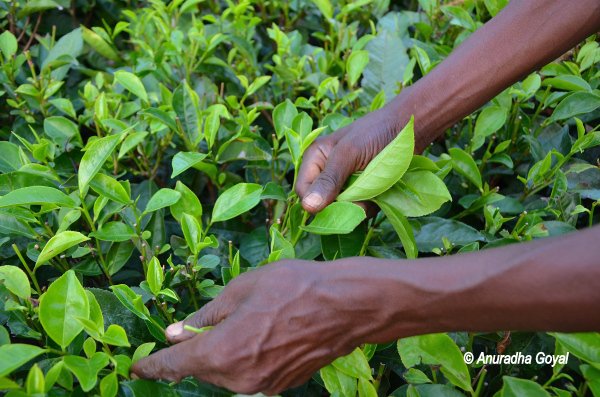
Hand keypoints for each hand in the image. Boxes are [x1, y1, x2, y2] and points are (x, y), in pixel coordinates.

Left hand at [131, 259, 364, 394]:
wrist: (346, 306)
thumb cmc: (293, 288)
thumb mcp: (243, 289)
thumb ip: (207, 314)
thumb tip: (178, 331)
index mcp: (222, 352)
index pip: (175, 365)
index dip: (152, 365)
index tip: (137, 367)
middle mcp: (238, 378)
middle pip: (203, 368)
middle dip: (197, 350)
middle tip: (207, 324)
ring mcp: (263, 385)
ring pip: (228, 372)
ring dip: (225, 353)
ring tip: (248, 323)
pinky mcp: (283, 385)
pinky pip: (251, 373)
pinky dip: (247, 357)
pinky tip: (266, 333)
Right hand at [296, 103, 410, 212]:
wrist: (409, 130)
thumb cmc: (376, 132)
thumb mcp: (349, 153)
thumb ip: (329, 179)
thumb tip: (308, 206)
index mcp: (316, 159)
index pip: (304, 191)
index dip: (316, 202)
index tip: (338, 202)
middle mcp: (327, 174)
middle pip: (323, 204)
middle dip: (343, 204)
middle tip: (363, 190)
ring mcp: (345, 185)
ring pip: (344, 210)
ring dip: (361, 204)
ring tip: (376, 185)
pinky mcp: (362, 193)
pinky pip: (360, 210)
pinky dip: (372, 205)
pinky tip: (382, 190)